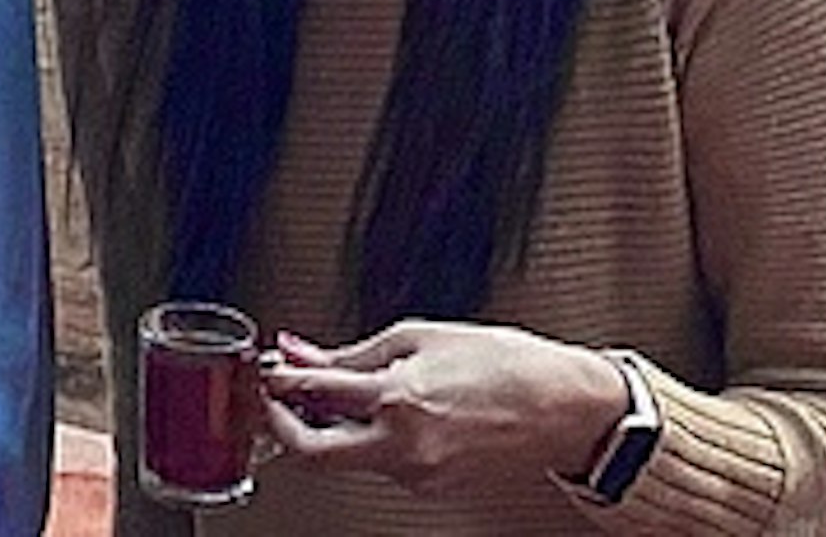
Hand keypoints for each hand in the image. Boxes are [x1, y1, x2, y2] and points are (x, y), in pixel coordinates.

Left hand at [263, 320, 635, 495]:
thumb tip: (300, 352)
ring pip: (350, 459)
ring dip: (330, 428)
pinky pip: (384, 463)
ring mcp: (420, 475)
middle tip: (274, 399)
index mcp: (398, 400)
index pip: (312, 396)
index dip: (276, 381)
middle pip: (314, 457)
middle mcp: (405, 448)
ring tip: (332, 391)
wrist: (561, 407)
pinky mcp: (433, 488)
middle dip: (283, 428)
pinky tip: (378, 411)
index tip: (264, 370)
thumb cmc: (501, 363)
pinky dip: (368, 438)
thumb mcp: (416, 337)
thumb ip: (351, 354)